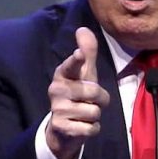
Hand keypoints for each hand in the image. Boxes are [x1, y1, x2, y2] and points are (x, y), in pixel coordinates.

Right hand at [46, 27, 109, 158]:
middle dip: (101, 99)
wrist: (63, 128)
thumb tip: (83, 29)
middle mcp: (56, 89)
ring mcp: (57, 109)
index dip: (76, 60)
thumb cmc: (78, 94)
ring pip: (94, 112)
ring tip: (84, 114)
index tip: (79, 54)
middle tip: (90, 101)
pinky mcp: (61, 127)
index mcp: (63, 74)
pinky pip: (91, 128)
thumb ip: (87, 53)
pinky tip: (81, 126)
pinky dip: (92, 129)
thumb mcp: (84, 74)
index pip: (71, 66)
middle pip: (94, 92)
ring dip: (95, 115)